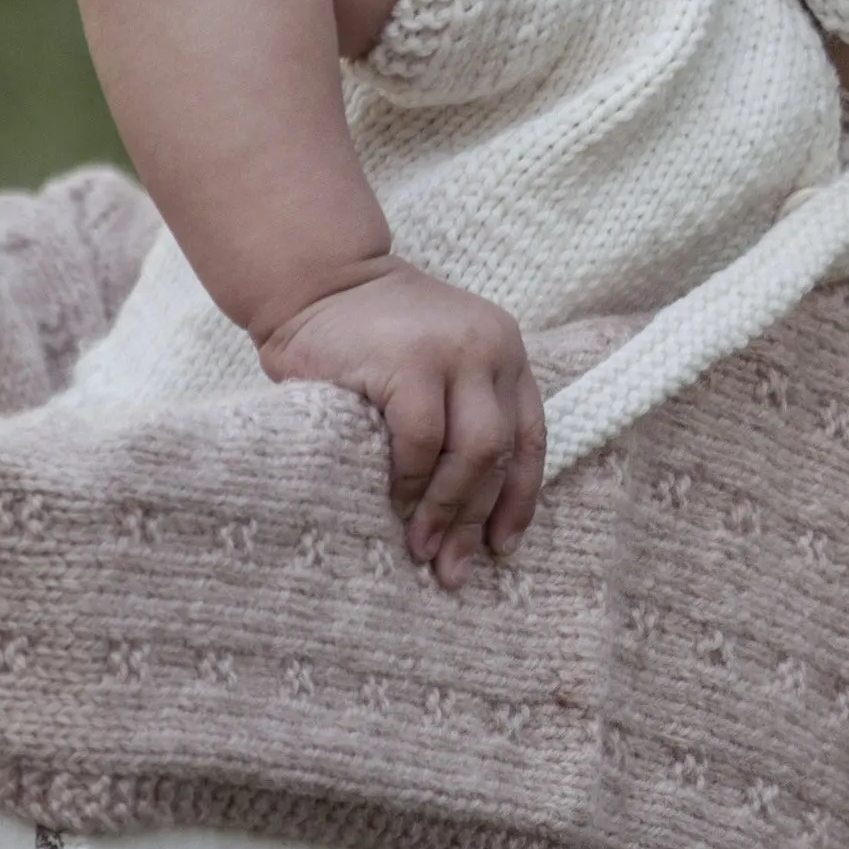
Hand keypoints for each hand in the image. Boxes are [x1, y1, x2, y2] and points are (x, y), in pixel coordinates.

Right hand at [255, 256, 544, 588]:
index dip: (520, 497)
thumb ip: (458, 413)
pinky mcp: (409, 361)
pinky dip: (412, 480)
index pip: (530, 436)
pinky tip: (395, 505)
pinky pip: (422, 438)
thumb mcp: (436, 368)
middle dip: (478, 517)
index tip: (504, 547)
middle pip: (502, 450)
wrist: (319, 280)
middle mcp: (493, 348)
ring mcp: (453, 351)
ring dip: (446, 509)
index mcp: (506, 354)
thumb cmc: (371, 338)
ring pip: (471, 450)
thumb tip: (464, 515)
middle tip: (453, 568)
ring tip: (421, 548)